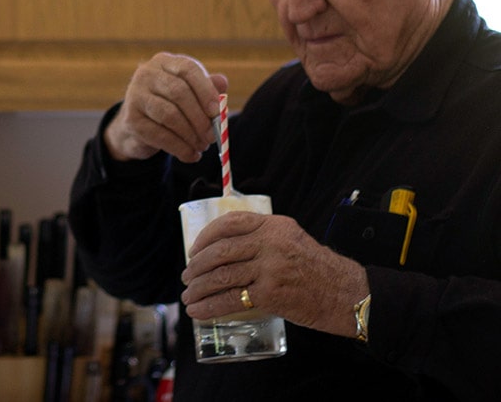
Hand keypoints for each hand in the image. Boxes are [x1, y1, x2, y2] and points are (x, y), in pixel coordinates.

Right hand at [104, 52, 227, 162]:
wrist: (139, 127)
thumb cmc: (171, 106)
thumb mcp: (190, 94)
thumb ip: (208, 88)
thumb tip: (223, 83)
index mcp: (165, 62)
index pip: (187, 69)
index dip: (206, 90)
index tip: (218, 111)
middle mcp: (147, 74)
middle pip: (178, 92)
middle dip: (200, 117)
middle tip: (212, 136)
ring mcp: (135, 95)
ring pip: (169, 115)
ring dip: (191, 135)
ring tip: (202, 147)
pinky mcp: (131, 119)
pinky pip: (160, 135)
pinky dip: (180, 148)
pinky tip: (190, 155)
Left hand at [179, 211, 368, 337]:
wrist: (347, 294)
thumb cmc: (318, 270)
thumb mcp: (292, 240)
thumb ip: (264, 239)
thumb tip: (226, 250)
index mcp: (274, 225)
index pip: (230, 223)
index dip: (206, 237)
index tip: (194, 250)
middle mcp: (270, 242)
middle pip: (220, 251)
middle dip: (197, 265)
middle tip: (187, 276)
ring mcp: (270, 267)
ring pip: (222, 276)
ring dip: (199, 288)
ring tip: (189, 296)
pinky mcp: (270, 293)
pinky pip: (231, 299)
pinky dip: (210, 306)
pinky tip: (199, 311)